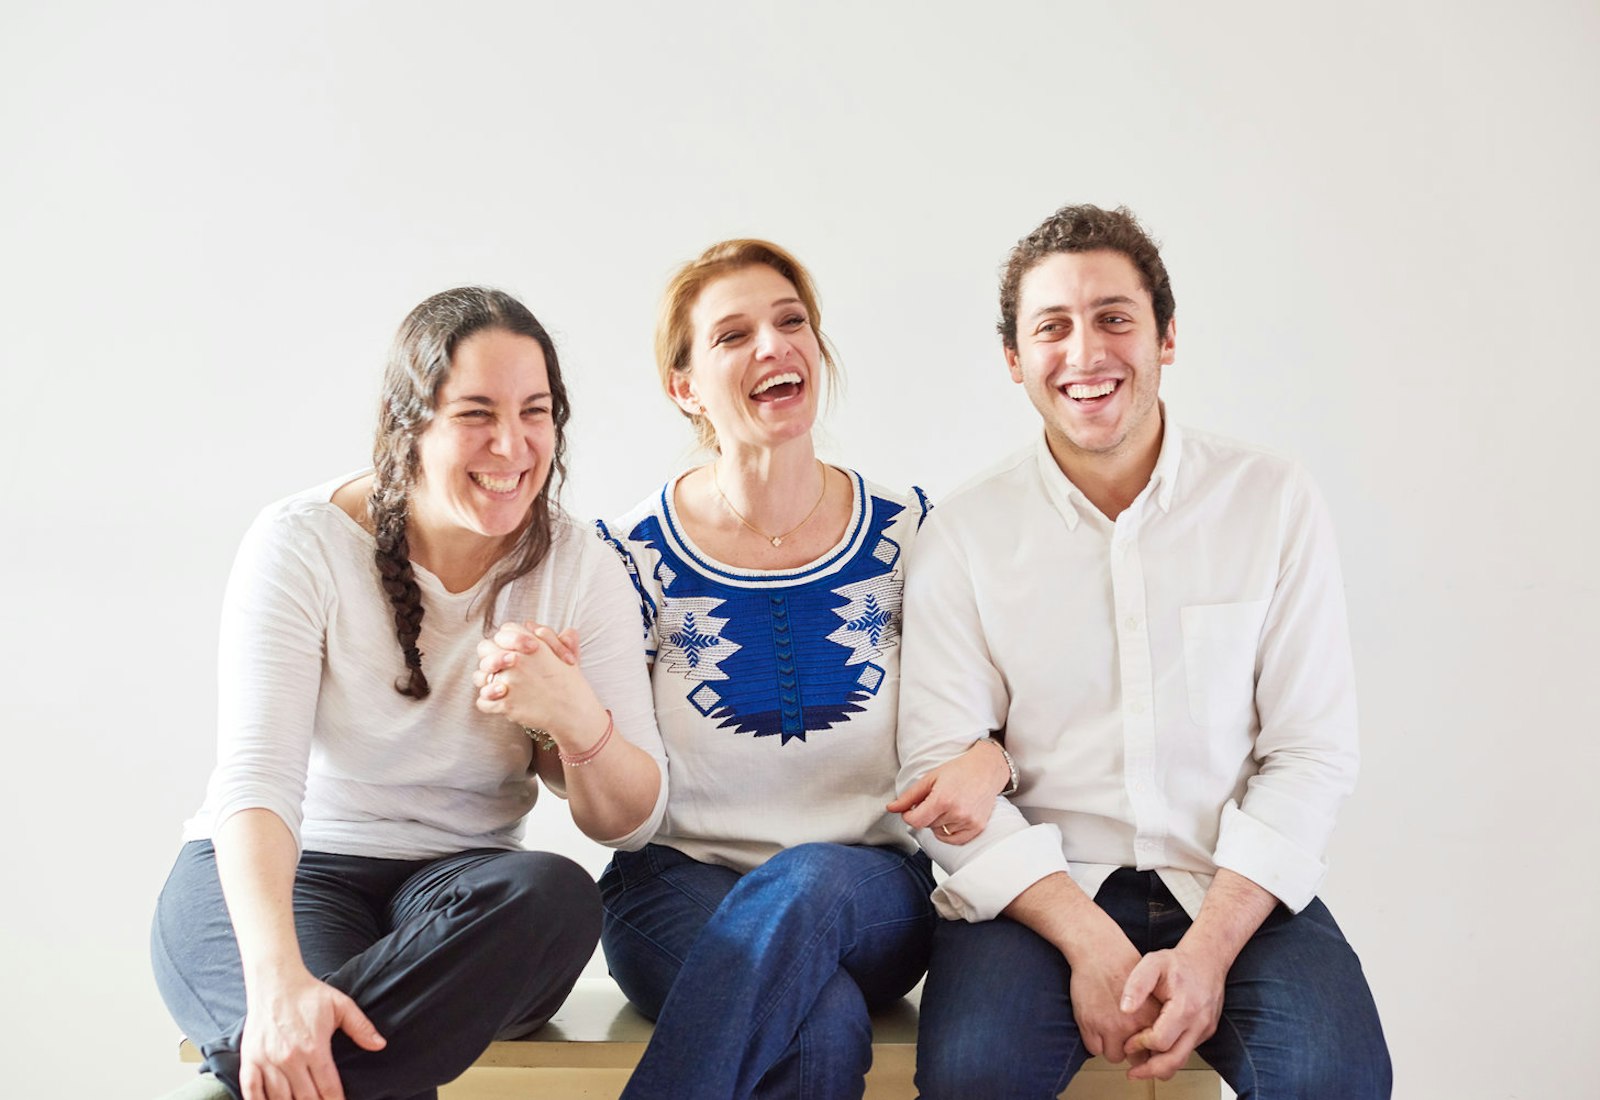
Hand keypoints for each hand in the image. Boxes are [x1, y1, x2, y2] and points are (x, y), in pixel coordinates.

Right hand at [239, 967, 384, 1099]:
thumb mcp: (341, 1005)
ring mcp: (267, 1060)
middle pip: (305, 1098)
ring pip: (280, 1099)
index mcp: (314, 1047)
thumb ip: (361, 1027)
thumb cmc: (309, 994)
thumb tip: (380, 1045)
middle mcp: (289, 1058)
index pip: (328, 1087)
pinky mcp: (250, 1059)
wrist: (275, 981)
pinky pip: (251, 1090)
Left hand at [474, 622, 598, 741]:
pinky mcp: (505, 703)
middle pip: (485, 649)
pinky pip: (482, 701)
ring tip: (499, 687)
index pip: (504, 631)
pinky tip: (500, 701)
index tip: (512, 651)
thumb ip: (548, 636)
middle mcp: (517, 659)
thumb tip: (531, 625)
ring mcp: (509, 681)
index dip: (506, 640)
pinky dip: (488, 703)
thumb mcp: (565, 653)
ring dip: (486, 682)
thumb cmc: (569, 683)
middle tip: (500, 668)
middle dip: (490, 657)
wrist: (573, 712)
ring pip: (480, 676)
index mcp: (531, 644)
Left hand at [886, 738, 1011, 843]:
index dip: (909, 816)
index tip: (912, 809)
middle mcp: (957, 813)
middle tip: (936, 799)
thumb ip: (909, 796)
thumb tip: (891, 808)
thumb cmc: (958, 770)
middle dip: (927, 815)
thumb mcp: (930, 778)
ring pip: (940, 832)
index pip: (915, 821)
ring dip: (939, 822)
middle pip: (928, 825)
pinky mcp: (978, 827)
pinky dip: (949, 832)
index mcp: (942, 799)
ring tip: (948, 805)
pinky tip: (952, 818)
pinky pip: (955, 840)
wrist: (986, 769)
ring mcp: (969, 821)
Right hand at [1065, 921, 1160, 1068]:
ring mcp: (1109, 1027)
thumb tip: (1157, 1036)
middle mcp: (1132, 1025)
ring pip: (1114, 1056)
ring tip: (1109, 1029)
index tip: (1144, 1042)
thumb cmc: (1123, 964)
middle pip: (1137, 1058)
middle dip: (1132, 1051)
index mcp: (1151, 1016)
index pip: (1156, 1050)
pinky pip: (1094, 1049)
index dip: (1150, 1048)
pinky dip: (1094, 1041)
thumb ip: (1153, 1015)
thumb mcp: (1149, 989)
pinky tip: (1095, 1025)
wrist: (1098, 949)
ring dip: (1112, 1046)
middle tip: (1126, 1036)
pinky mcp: (1089, 1025)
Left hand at [1118, 945, 1227, 1079]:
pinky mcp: (1206, 1031)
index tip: (1128, 1042)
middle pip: (1175, 1060)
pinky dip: (1171, 1055)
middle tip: (1132, 1073)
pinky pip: (1187, 1050)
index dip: (1140, 1044)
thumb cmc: (1177, 962)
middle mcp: (1199, 1023)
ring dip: (1161, 1066)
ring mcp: (1205, 1029)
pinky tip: (1155, 1051)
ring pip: (1182, 1059)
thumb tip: (1124, 1008)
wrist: (1207, 959)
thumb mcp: (1152, 963)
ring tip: (1141, 1067)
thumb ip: (1137, 984)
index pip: (1160, 1041)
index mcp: (1185, 1008)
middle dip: (1151, 1070)